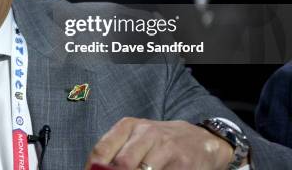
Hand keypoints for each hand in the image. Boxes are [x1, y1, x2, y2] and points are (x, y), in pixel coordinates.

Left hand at [85, 117, 236, 169]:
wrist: (199, 140)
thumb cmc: (158, 141)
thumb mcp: (134, 138)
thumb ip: (113, 152)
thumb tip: (92, 169)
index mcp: (129, 126)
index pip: (102, 149)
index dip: (93, 168)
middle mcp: (147, 134)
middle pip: (122, 164)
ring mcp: (166, 149)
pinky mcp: (183, 164)